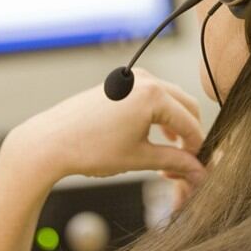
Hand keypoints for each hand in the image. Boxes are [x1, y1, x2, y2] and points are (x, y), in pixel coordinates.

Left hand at [2, 68, 206, 185]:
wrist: (50, 141)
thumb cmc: (90, 149)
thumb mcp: (139, 158)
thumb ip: (175, 162)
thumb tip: (200, 172)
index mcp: (153, 95)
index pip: (190, 123)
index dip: (197, 148)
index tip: (196, 168)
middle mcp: (146, 80)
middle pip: (186, 105)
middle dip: (189, 134)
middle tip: (185, 162)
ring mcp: (133, 77)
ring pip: (170, 99)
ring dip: (176, 123)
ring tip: (169, 153)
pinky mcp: (122, 81)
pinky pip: (153, 95)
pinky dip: (159, 114)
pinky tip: (154, 136)